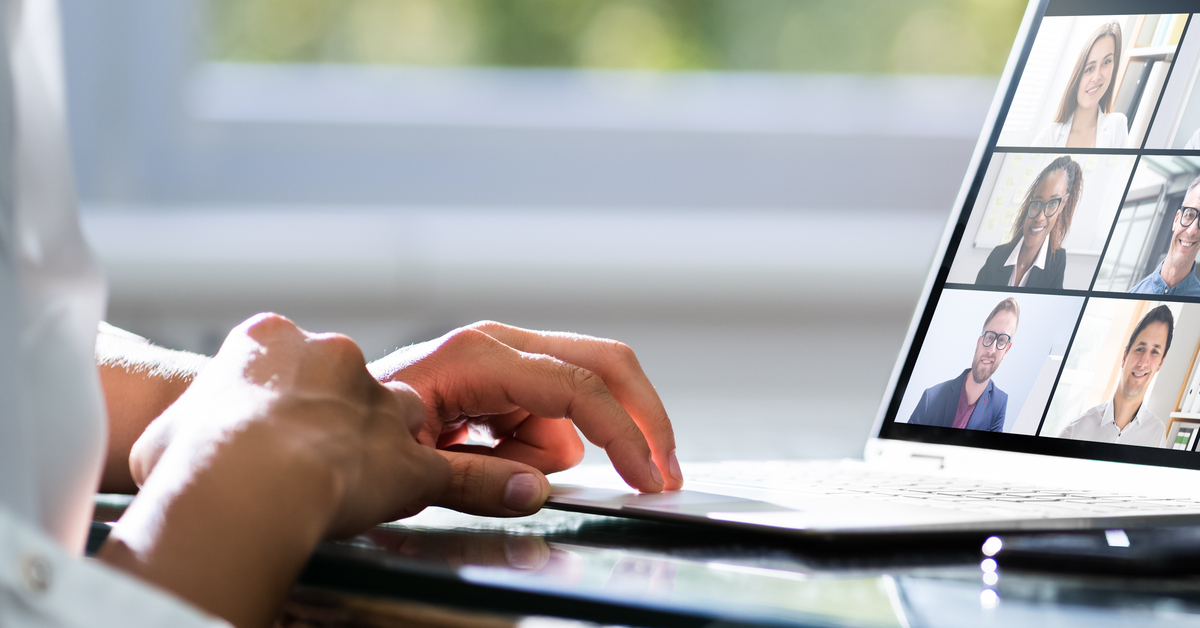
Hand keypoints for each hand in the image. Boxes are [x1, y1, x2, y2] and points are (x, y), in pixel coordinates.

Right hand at [104, 314, 450, 627]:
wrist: (244, 485)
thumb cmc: (192, 462)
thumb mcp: (163, 433)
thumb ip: (188, 426)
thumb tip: (177, 448)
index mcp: (268, 340)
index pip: (286, 355)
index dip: (279, 395)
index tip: (267, 425)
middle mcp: (332, 356)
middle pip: (346, 378)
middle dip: (334, 414)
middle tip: (307, 457)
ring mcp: (378, 401)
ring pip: (400, 411)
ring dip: (384, 442)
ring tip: (356, 480)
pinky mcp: (409, 454)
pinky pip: (428, 470)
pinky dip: (418, 489)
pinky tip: (400, 506)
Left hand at [368, 321, 682, 516]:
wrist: (324, 429)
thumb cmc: (356, 440)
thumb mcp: (413, 471)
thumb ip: (478, 482)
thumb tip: (539, 491)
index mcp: (478, 355)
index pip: (576, 387)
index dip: (622, 433)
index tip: (648, 476)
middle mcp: (498, 344)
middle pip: (603, 363)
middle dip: (638, 418)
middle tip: (659, 472)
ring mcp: (503, 358)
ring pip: (574, 405)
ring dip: (553, 450)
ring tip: (487, 468)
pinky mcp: (504, 379)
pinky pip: (550, 417)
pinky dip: (537, 448)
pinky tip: (486, 456)